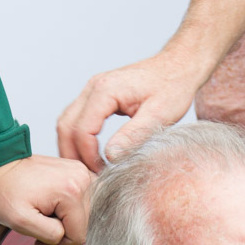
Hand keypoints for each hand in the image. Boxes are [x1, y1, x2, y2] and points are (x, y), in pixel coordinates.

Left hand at [0, 155, 92, 244]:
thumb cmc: (1, 191)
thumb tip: (65, 235)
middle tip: (39, 220)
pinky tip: (51, 202)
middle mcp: (83, 179)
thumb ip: (50, 234)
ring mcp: (82, 173)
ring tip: (44, 209)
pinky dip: (67, 207)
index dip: (59, 242)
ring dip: (66, 217)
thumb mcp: (20, 222)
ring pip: (85, 214)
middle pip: (85, 224)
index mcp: (72, 192)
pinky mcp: (78, 172)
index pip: (80, 235)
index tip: (39, 236)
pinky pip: (81, 201)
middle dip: (63, 228)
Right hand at [57, 54, 206, 170]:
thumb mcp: (158, 115)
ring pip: (67, 122)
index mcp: (105, 90)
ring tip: (88, 170)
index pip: (82, 129)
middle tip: (87, 178)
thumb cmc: (173, 87)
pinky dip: (78, 138)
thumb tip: (111, 157)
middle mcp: (93, 87)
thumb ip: (134, 135)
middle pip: (66, 126)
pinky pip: (77, 118)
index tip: (101, 174)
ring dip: (72, 147)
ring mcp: (92, 90)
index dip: (88, 156)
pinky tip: (91, 155)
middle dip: (73, 154)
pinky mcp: (97, 96)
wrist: (178, 67)